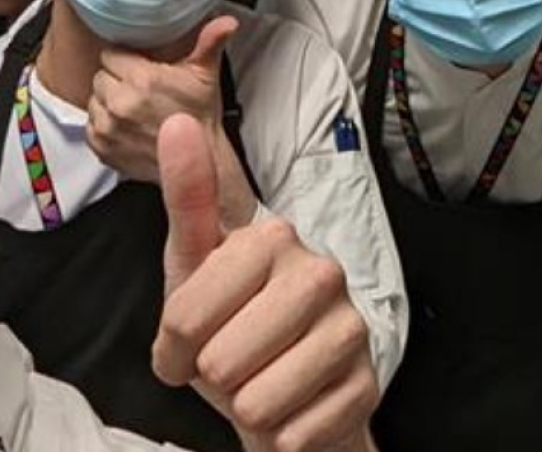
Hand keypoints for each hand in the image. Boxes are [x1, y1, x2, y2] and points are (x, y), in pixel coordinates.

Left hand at [88, 16, 236, 184]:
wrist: (198, 160)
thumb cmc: (199, 115)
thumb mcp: (205, 74)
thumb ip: (210, 41)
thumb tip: (228, 20)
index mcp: (140, 79)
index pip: (110, 55)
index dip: (124, 59)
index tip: (137, 67)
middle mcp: (120, 103)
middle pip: (100, 77)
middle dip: (115, 80)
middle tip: (137, 88)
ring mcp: (109, 128)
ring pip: (93, 101)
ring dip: (107, 102)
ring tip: (131, 107)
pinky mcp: (103, 148)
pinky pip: (90, 127)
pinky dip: (103, 125)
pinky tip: (125, 125)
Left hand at [155, 114, 377, 451]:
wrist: (286, 389)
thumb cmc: (230, 323)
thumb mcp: (193, 264)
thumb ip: (185, 196)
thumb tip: (174, 121)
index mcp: (272, 236)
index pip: (185, 317)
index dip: (174, 347)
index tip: (189, 339)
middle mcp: (320, 271)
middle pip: (219, 362)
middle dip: (213, 378)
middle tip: (229, 361)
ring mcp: (349, 327)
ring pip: (256, 402)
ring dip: (245, 408)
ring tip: (259, 381)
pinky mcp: (366, 385)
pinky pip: (291, 435)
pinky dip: (279, 434)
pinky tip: (290, 406)